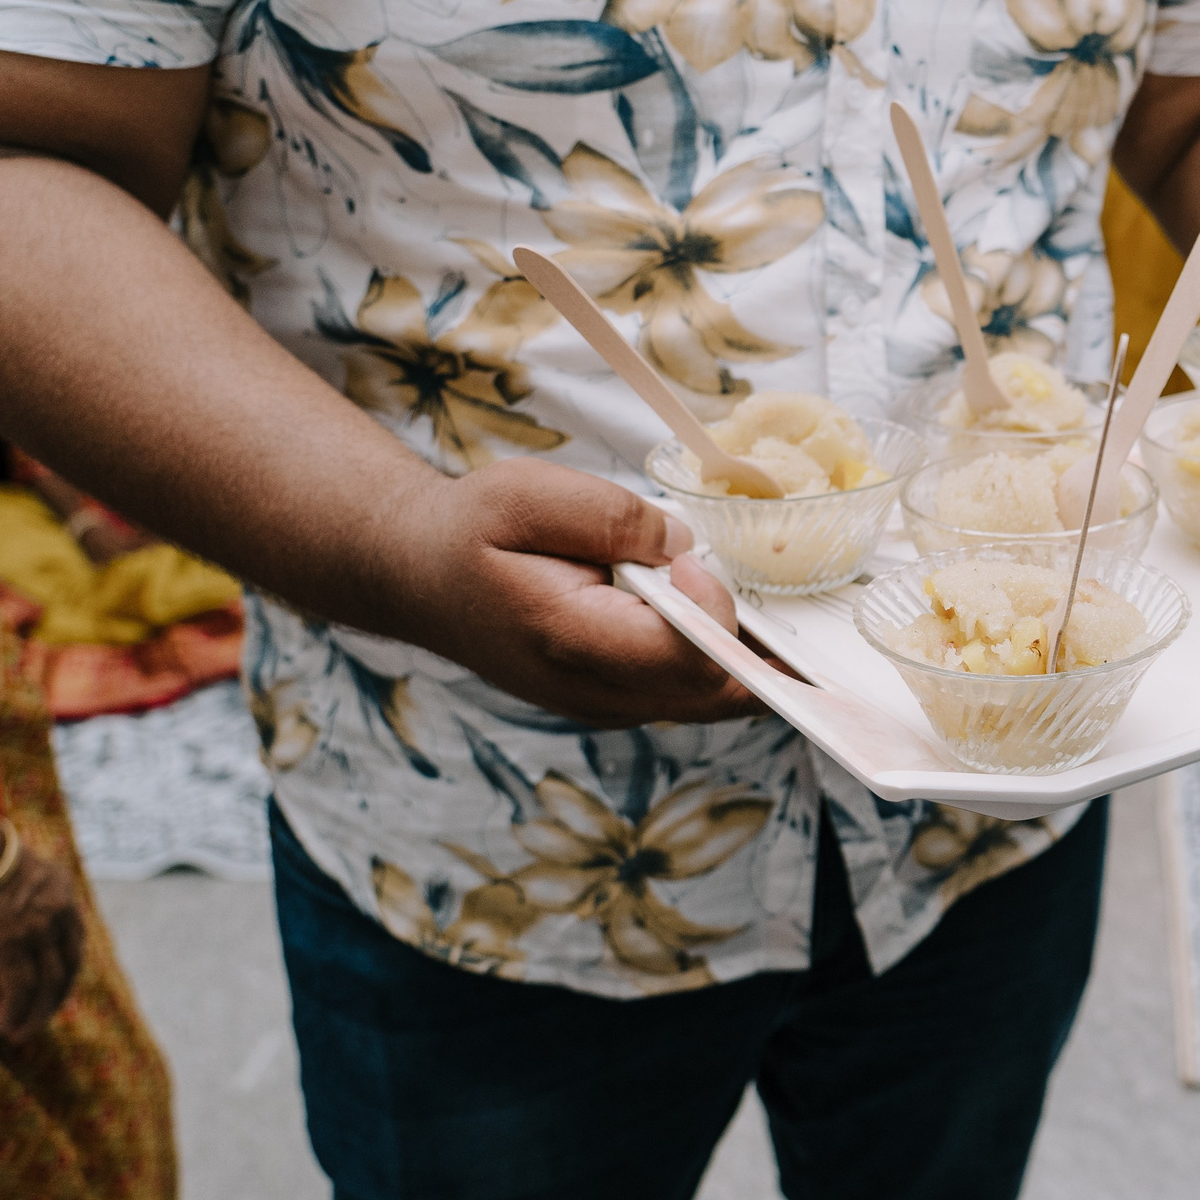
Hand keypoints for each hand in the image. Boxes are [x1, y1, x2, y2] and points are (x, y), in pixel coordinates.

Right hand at [0, 815, 84, 1043]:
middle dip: (52, 1002)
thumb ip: (20, 905)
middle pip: (69, 967)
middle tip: (32, 1025)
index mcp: (62, 892)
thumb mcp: (11, 877)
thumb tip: (10, 939)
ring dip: (34, 1015)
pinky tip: (1, 1024)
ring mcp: (38, 927)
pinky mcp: (11, 942)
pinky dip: (16, 1011)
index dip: (64, 975)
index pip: (74, 945)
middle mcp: (59, 910)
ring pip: (49, 984)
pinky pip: (24, 987)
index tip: (49, 997)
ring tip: (15, 1033)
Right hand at [382, 458, 766, 728]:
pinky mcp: (617, 699)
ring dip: (748, 659)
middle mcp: (594, 691)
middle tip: (778, 598)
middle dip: (760, 647)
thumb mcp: (528, 495)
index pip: (682, 657)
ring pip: (711, 702)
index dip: (715, 614)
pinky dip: (721, 662)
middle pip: (715, 694)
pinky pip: (690, 694)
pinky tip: (727, 617)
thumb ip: (614, 517)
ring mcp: (608, 704)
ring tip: (768, 609)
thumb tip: (684, 544)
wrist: (420, 576)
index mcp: (570, 641)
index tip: (693, 561)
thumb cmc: (470, 532)